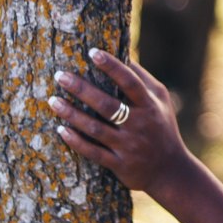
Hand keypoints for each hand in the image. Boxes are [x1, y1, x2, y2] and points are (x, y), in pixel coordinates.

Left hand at [48, 48, 189, 196]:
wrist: (170, 170)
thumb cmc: (162, 127)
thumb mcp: (161, 102)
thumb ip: (144, 80)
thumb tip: (123, 56)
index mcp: (149, 106)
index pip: (130, 82)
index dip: (112, 66)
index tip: (92, 52)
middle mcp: (139, 125)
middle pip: (107, 104)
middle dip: (82, 89)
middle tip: (60, 75)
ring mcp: (128, 146)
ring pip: (95, 128)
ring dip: (72, 114)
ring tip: (52, 100)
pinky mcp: (119, 164)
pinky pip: (93, 152)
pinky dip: (76, 141)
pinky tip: (61, 129)